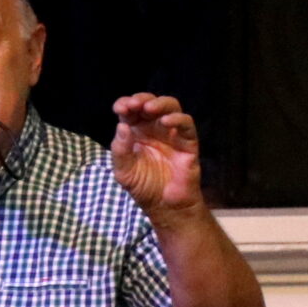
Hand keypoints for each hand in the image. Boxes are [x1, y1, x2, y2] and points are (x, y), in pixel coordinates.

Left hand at [110, 93, 204, 215]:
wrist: (165, 207)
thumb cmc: (144, 187)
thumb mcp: (124, 172)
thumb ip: (120, 150)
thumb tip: (122, 126)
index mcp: (137, 132)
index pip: (131, 111)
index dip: (126, 104)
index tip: (120, 108)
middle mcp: (154, 129)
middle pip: (151, 104)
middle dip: (142, 99)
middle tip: (134, 104)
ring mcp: (172, 133)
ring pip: (171, 108)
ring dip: (160, 104)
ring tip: (149, 108)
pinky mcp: (188, 142)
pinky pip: (186, 125)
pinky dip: (178, 119)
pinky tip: (166, 122)